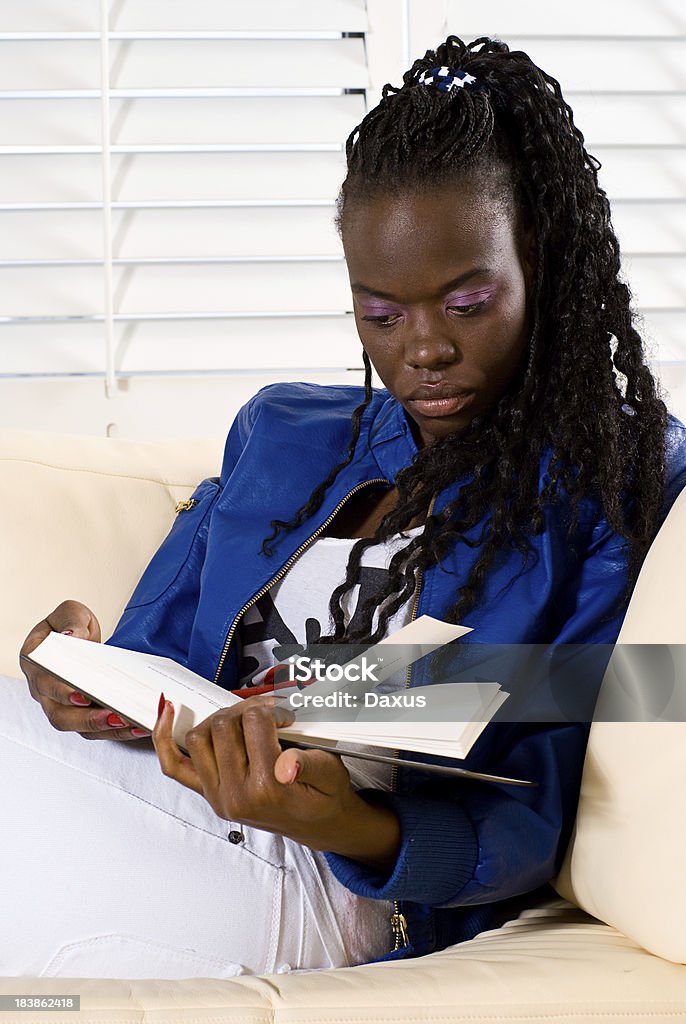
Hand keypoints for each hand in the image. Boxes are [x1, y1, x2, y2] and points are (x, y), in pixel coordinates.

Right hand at [19, 600, 149, 741]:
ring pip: (79, 728)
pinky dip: (117, 730)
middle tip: (114, 715)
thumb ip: (71, 622)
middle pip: (60, 715)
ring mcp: (63, 706)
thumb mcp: (70, 614)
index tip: (82, 695)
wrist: (77, 638)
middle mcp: (45, 691)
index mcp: (36, 664)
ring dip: (106, 728)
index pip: (45, 683)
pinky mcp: (82, 714)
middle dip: (88, 719)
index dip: (62, 693)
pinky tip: (138, 725)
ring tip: (131, 722)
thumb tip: (73, 636)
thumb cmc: (69, 627)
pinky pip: (97, 729)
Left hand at [152, 694, 400, 870]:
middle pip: (223, 726)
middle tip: (266, 713)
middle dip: (245, 711)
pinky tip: (167, 712)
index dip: (272, 709)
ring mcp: (218, 796)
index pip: (254, 723)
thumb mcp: (331, 775)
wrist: (318, 824)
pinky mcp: (208, 795)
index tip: (286, 715)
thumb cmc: (324, 796)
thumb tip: (288, 765)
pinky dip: (164, 738)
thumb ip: (310, 765)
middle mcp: (236, 795)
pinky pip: (174, 766)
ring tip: (242, 721)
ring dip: (218, 720)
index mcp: (268, 787)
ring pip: (199, 737)